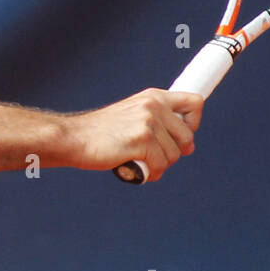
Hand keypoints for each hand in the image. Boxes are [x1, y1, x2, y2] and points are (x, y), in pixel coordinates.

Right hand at [74, 88, 203, 180]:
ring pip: (174, 155)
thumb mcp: (132, 115)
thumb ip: (158, 122)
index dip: (194, 123)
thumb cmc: (100, 132)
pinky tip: (136, 169)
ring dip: (159, 165)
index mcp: (153, 96)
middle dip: (174, 152)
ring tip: (139, 162)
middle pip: (188, 136)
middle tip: (154, 156)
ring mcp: (148, 122)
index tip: (181, 137)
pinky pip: (161, 165)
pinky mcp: (142, 140)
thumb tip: (189, 145)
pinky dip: (150, 173)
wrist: (74, 138)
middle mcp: (154, 105)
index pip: (195, 102)